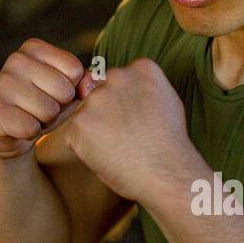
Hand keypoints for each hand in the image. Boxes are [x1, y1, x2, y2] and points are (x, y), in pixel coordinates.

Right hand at [0, 38, 99, 159]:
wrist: (7, 131)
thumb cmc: (41, 105)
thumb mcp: (66, 91)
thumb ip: (85, 82)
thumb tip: (93, 82)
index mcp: (34, 48)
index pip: (74, 69)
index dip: (70, 89)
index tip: (53, 92)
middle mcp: (16, 59)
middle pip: (64, 90)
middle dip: (59, 107)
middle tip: (41, 108)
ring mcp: (2, 83)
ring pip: (49, 110)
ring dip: (45, 121)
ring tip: (30, 116)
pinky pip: (31, 128)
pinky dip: (31, 133)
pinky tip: (19, 126)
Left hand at [59, 58, 195, 203]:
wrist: (167, 173)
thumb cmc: (169, 144)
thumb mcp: (168, 100)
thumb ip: (142, 86)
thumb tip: (119, 85)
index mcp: (141, 68)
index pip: (120, 78)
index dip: (125, 102)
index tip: (137, 119)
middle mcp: (116, 77)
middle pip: (100, 92)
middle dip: (106, 112)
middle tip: (126, 136)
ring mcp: (96, 99)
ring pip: (86, 113)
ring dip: (94, 129)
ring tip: (118, 148)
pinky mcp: (79, 123)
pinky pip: (74, 135)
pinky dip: (85, 148)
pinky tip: (106, 156)